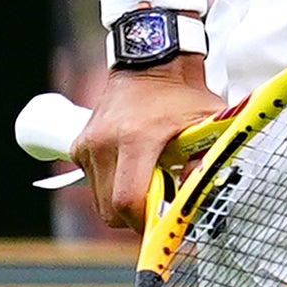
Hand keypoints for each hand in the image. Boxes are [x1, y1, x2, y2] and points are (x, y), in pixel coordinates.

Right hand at [71, 59, 229, 228]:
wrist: (151, 62)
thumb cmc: (182, 95)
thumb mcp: (207, 124)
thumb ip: (208, 160)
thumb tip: (199, 195)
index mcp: (135, 139)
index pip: (128, 201)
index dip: (146, 222)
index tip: (163, 223)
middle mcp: (104, 143)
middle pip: (110, 210)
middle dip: (136, 217)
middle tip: (161, 201)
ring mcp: (87, 145)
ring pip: (100, 200)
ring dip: (123, 202)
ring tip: (149, 179)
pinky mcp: (79, 146)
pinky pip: (93, 182)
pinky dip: (111, 185)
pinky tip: (132, 167)